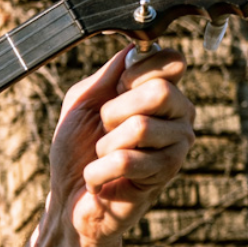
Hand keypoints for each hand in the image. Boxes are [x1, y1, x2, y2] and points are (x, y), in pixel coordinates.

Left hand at [49, 46, 192, 246]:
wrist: (68, 199)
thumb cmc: (77, 151)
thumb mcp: (83, 102)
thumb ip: (108, 73)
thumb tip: (134, 47)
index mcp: (162, 93)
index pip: (171, 60)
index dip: (133, 72)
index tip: (114, 93)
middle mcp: (179, 116)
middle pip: (160, 91)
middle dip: (114, 111)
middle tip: (105, 129)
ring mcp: (177, 146)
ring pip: (140, 127)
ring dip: (104, 145)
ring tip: (103, 157)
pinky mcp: (165, 176)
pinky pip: (125, 161)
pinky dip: (97, 172)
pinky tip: (100, 180)